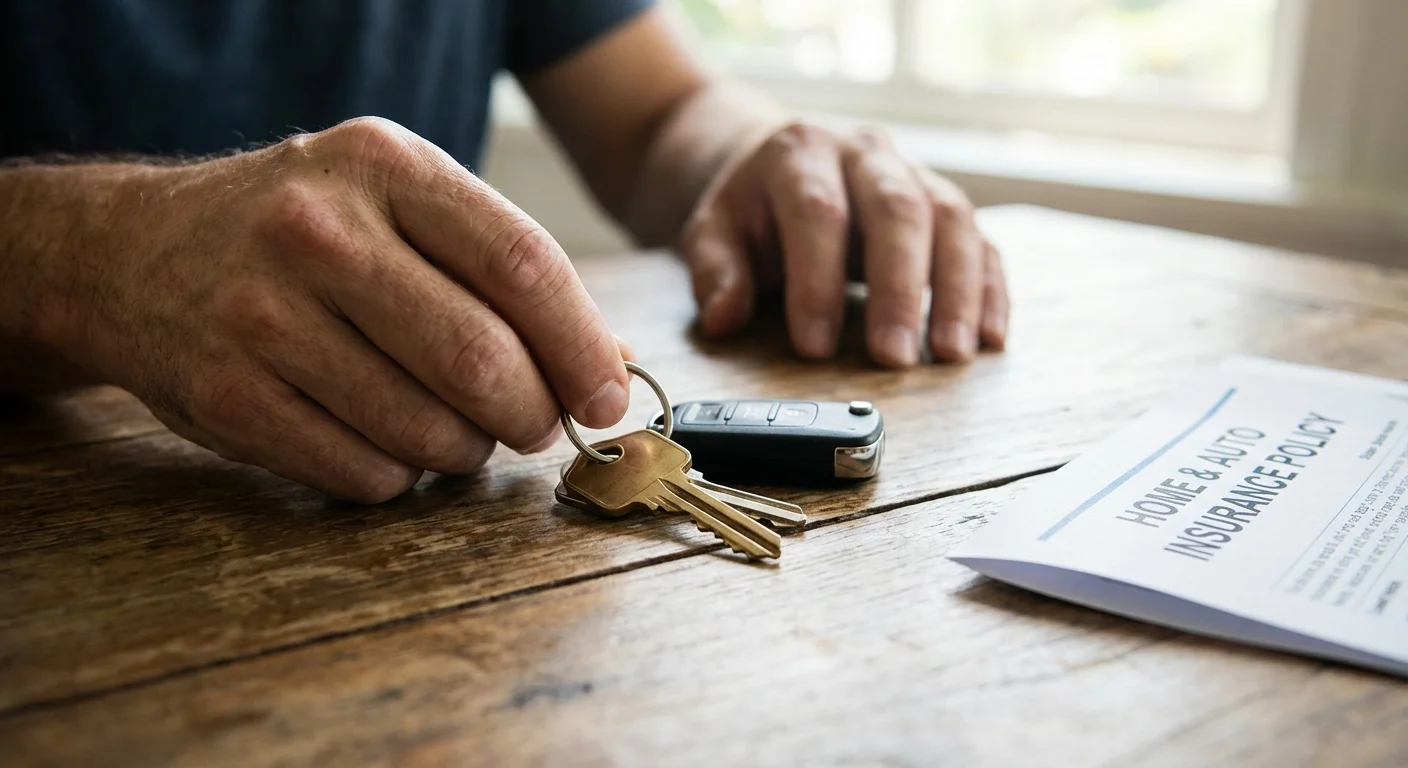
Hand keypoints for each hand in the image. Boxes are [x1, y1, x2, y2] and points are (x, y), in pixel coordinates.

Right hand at [26, 118, 629, 501]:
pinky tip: (386, 441)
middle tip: (533, 424)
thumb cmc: (303, 230)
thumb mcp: (399, 203)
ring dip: (465, 451)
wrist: (133, 251)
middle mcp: (319, 231)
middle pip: (480, 358)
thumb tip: (610, 365)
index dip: (582, 346)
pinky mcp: (226, 395)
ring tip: (456, 430)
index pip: (521, 263)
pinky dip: (398, 475)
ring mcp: (263, 314)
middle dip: (531, 415)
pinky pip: (361, 472)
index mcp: (385, 166)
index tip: (608, 397)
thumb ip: (502, 270)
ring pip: (425, 430)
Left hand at [680, 123, 1008, 366]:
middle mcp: (866, 154)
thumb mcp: (714, 231)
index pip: (818, 212)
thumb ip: (716, 271)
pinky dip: (990, 289)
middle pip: (898, 210)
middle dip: (898, 287)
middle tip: (892, 355)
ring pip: (951, 219)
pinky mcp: (946, 205)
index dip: (817, 280)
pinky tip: (990, 337)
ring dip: (957, 290)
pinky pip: (982, 240)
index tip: (815, 346)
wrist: (787, 162)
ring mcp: (915, 174)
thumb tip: (723, 317)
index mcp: (801, 152)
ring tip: (950, 353)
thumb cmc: (754, 208)